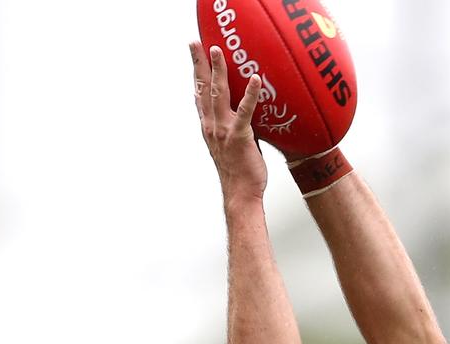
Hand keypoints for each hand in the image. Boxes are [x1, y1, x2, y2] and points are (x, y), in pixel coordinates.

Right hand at [191, 42, 267, 203]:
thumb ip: (234, 126)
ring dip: (217, 71)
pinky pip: (244, 112)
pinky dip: (249, 94)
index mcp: (209, 127)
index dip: (196, 74)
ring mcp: (223, 131)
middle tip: (195, 42)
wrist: (240, 194)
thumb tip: (246, 113)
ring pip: (218, 94)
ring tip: (217, 50)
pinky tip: (254, 79)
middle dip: (199, 64)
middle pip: (203, 89)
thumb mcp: (231, 145)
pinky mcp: (239, 137)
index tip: (194, 55)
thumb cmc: (239, 172)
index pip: (199, 95)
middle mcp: (212, 126)